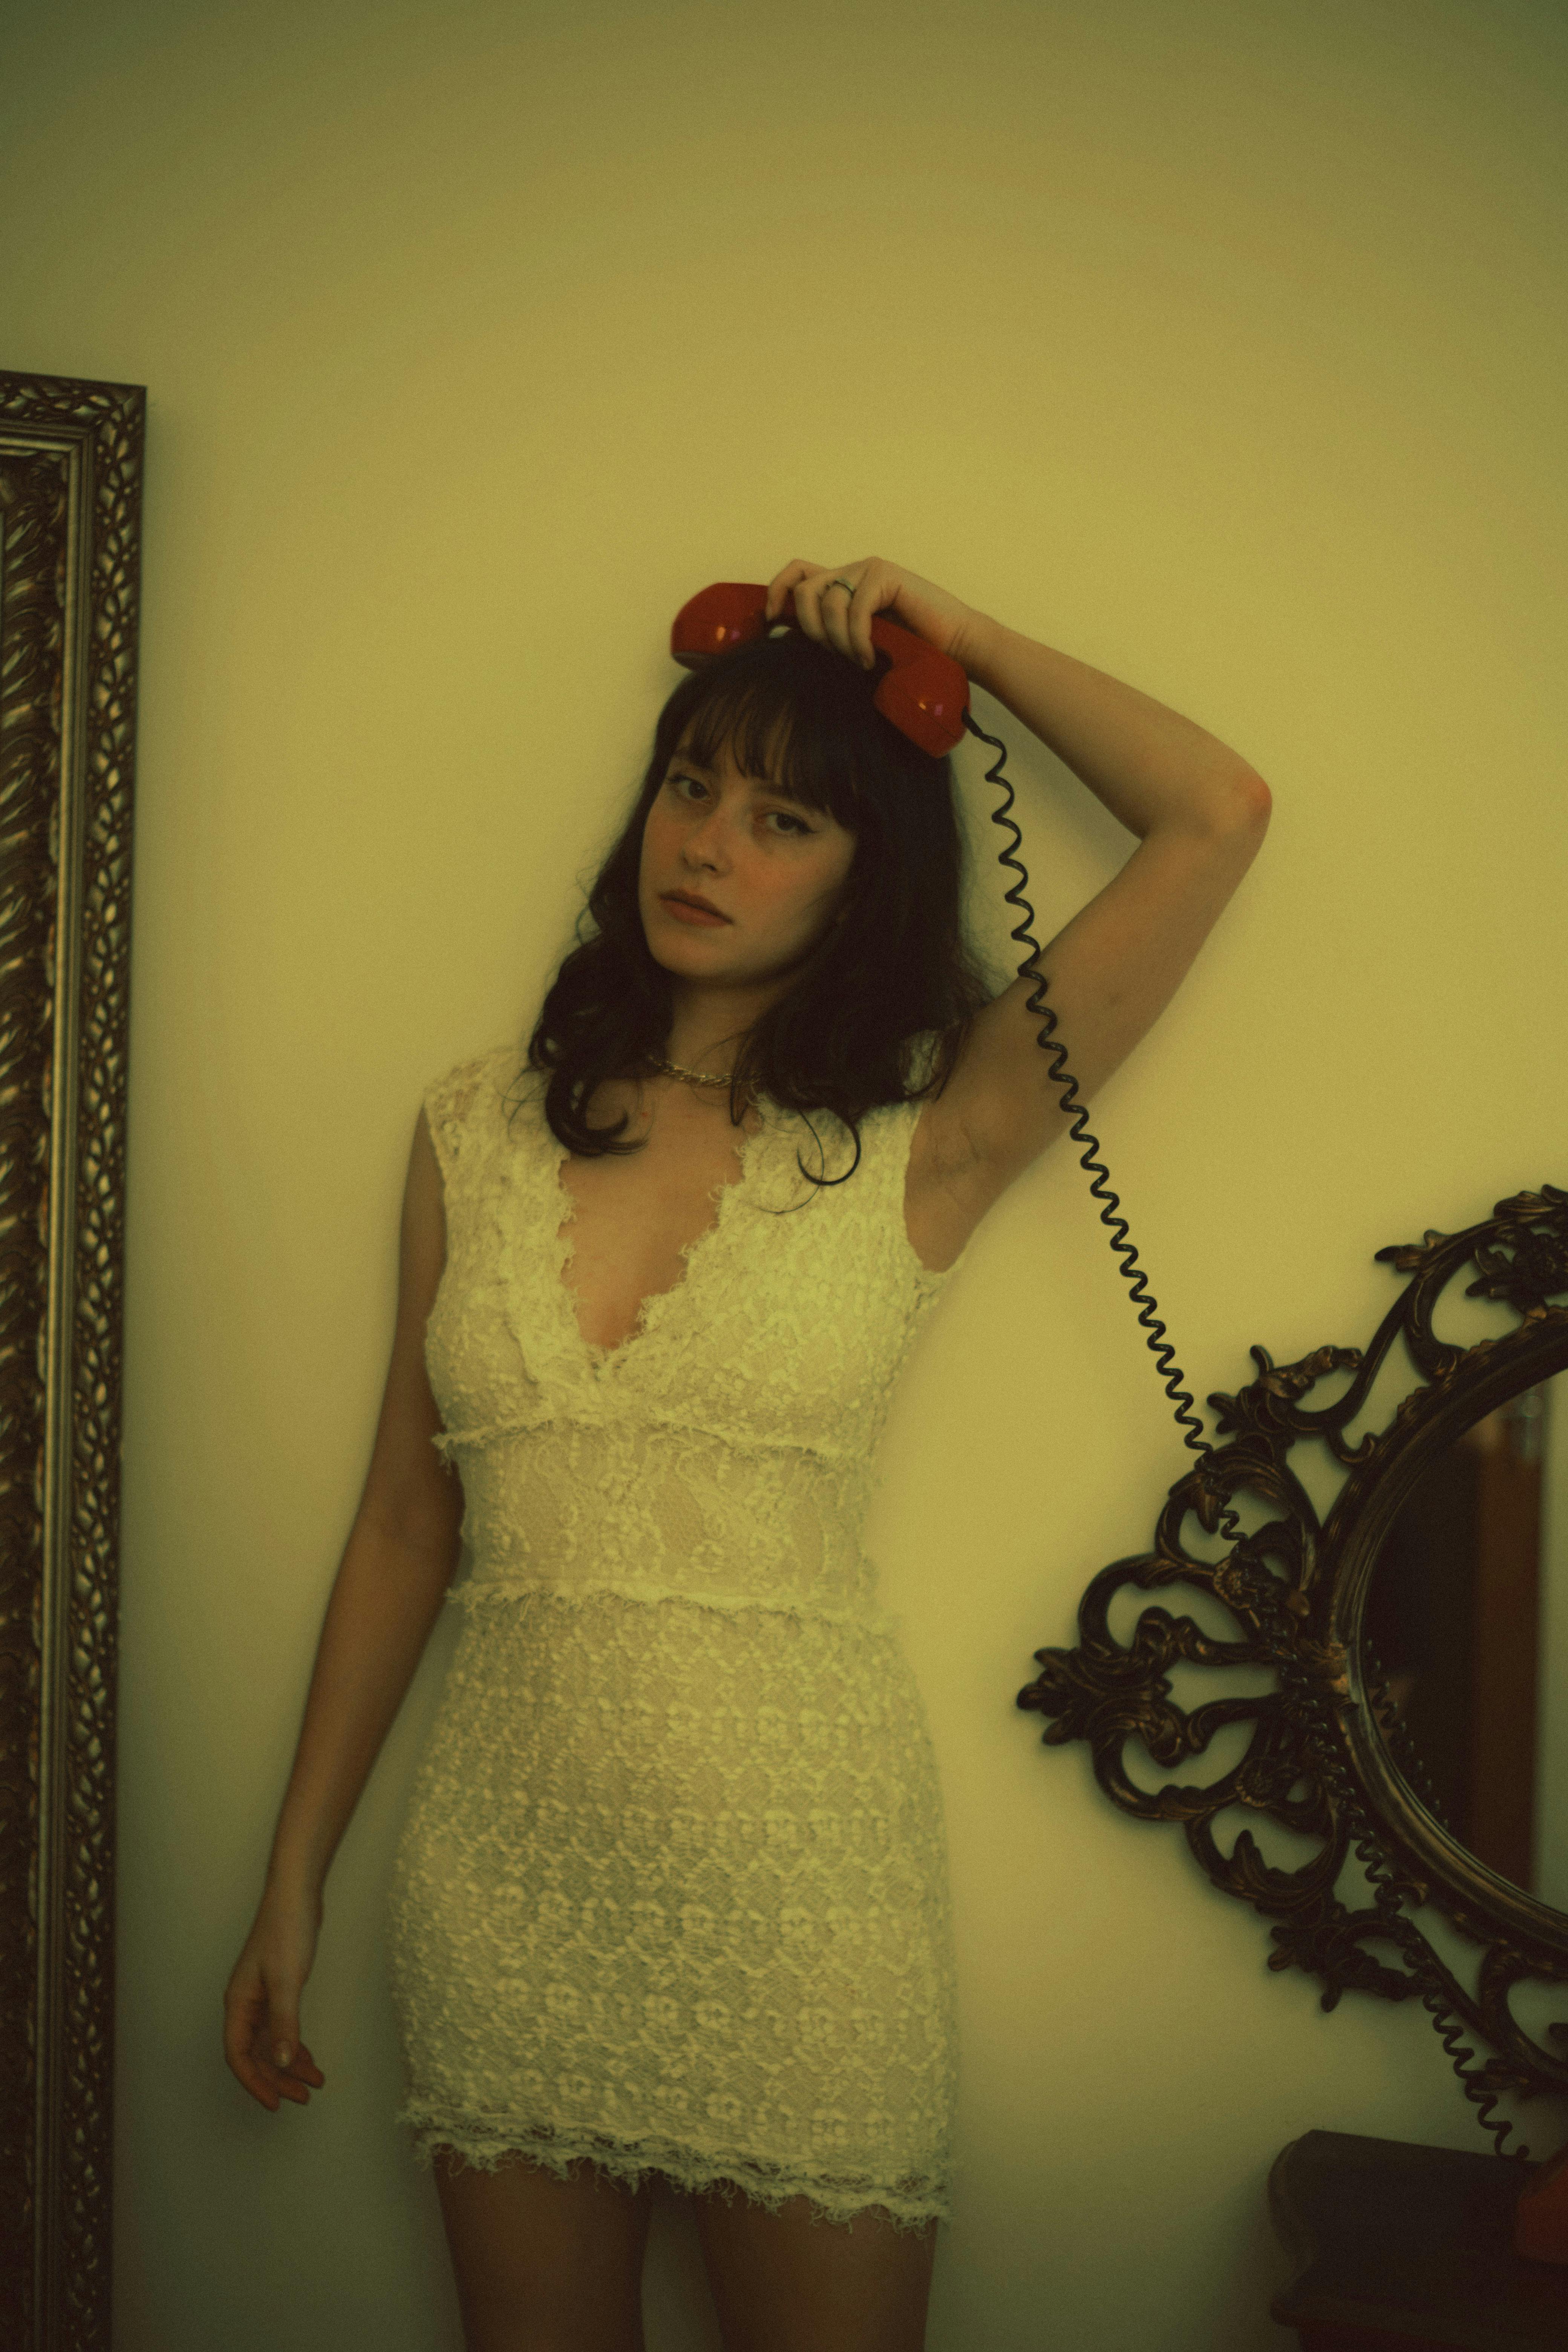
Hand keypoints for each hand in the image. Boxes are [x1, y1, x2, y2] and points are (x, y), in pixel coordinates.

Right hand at [223, 1883, 327, 2113]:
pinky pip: (282, 2028)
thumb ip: (285, 2024)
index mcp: (239, 2004)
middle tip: (304, 2098)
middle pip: (256, 2054)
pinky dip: (295, 2044)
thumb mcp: (287, 1981)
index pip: (239, 2056)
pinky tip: (309, 2056)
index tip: (275, 2104)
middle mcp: (245, 2004)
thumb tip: (283, 2064)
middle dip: (278, 2079)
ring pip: (271, 2042)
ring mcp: (261, 1997)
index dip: (255, 2083)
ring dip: (290, 2064)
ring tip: (315, 2082)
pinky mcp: (277, 1989)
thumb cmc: (287, 1932)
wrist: (296, 1895)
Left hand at [762, 556, 987, 672]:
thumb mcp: (858, 641)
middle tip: (832, 653)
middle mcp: (853, 571)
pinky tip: (869, 656)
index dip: (776, 592)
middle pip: (804, 589)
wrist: (955, 646)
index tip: (770, 621)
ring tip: (858, 659)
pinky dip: (857, 639)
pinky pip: (855, 609)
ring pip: (828, 602)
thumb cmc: (909, 649)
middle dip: (810, 628)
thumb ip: (831, 631)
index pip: (797, 573)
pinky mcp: (886, 576)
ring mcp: (869, 570)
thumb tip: (788, 640)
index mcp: (843, 584)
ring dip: (837, 640)